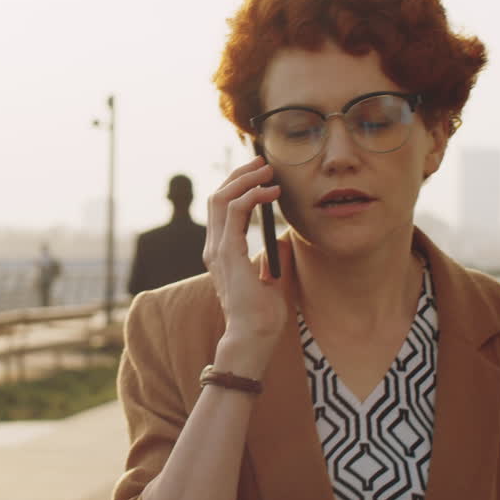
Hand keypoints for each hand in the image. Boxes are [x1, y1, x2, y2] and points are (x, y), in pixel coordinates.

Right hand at [202, 157, 293, 378]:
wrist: (254, 337)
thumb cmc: (263, 315)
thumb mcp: (274, 277)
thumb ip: (274, 256)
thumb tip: (284, 238)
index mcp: (222, 252)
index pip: (222, 208)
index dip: (238, 185)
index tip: (260, 173)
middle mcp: (214, 248)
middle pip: (218, 197)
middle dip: (239, 174)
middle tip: (263, 162)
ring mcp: (218, 249)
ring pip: (222, 198)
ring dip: (245, 179)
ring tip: (267, 170)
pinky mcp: (227, 253)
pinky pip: (235, 211)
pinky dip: (252, 195)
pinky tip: (271, 191)